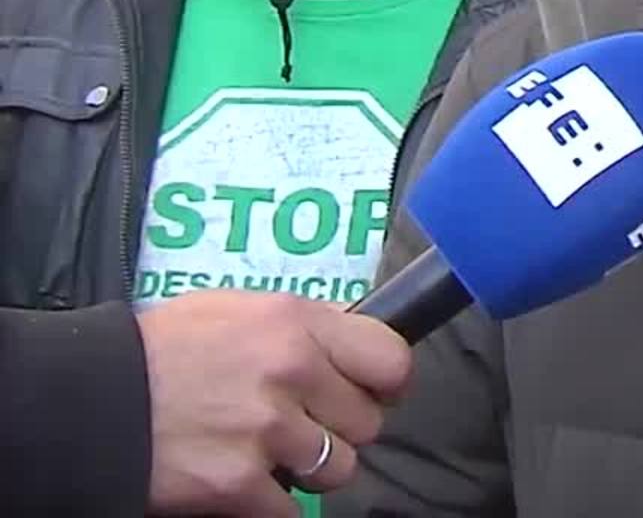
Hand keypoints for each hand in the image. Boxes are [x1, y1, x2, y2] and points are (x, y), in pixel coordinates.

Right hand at [138, 291, 411, 516]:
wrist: (88, 398)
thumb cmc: (161, 350)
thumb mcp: (237, 310)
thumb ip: (301, 325)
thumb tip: (354, 340)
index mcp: (295, 323)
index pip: (391, 360)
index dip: (387, 383)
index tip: (375, 392)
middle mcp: (290, 372)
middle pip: (368, 422)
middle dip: (341, 428)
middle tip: (304, 425)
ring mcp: (266, 431)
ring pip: (340, 468)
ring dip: (312, 469)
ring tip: (270, 452)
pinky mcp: (238, 484)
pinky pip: (294, 510)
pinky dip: (274, 503)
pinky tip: (247, 482)